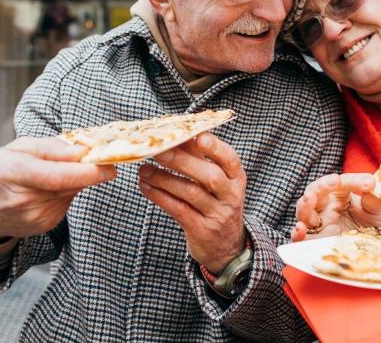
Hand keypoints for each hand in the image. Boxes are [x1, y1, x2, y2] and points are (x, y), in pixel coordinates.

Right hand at [0, 137, 116, 239]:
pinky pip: (67, 202)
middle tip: (95, 157)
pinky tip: (49, 189)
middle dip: (87, 171)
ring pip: (71, 192)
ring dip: (73, 180)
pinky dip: (66, 192)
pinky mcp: (45, 225)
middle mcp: (25, 199)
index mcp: (14, 172)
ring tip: (54, 173)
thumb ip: (50, 147)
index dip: (88, 172)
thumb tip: (80, 151)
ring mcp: (35, 216)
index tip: (110, 167)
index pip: (59, 176)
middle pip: (70, 184)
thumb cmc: (0, 172)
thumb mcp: (18, 148)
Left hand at [137, 133, 245, 273]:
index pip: (230, 159)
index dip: (215, 147)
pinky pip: (179, 210)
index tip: (198, 136)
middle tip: (158, 151)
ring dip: (164, 179)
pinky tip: (145, 187)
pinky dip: (160, 197)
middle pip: (210, 175)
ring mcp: (218, 214)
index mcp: (236, 178)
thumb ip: (200, 158)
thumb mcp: (216, 182)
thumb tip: (177, 134)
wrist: (225, 246)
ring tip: (144, 170)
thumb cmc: (215, 204)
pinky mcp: (202, 230)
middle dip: (182, 161)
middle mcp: (231, 195)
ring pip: (191, 193)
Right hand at [290, 173, 380, 241]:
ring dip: (305, 205)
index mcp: (338, 196)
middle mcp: (324, 208)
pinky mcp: (314, 244)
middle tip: (334, 181)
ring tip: (309, 198)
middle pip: (314, 192)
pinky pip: (300, 238)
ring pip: (303, 212)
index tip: (369, 183)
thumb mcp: (376, 213)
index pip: (340, 183)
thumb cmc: (370, 228)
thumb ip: (373, 200)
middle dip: (322, 185)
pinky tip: (300, 229)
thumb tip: (372, 184)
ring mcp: (317, 225)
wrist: (371, 254)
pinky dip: (297, 234)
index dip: (353, 181)